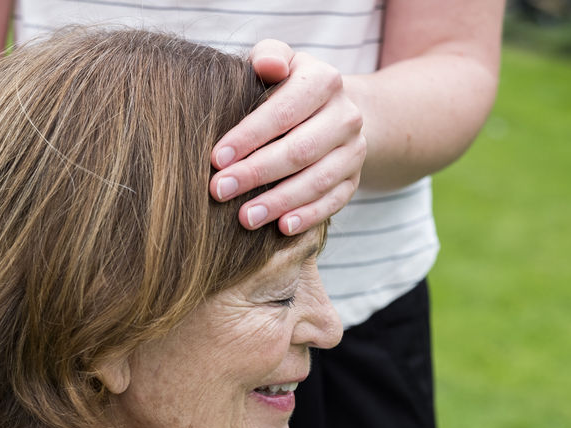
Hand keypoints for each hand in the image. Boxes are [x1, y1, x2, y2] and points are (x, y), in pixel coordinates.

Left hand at [210, 40, 365, 234]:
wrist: (332, 112)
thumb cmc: (286, 87)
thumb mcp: (279, 62)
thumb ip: (268, 56)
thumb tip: (268, 66)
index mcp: (324, 81)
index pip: (284, 112)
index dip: (249, 137)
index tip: (216, 158)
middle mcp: (346, 116)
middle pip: (299, 151)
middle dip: (256, 173)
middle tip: (219, 190)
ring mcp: (353, 151)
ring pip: (317, 181)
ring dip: (278, 202)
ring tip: (244, 218)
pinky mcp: (354, 179)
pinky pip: (333, 202)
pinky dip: (308, 217)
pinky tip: (281, 228)